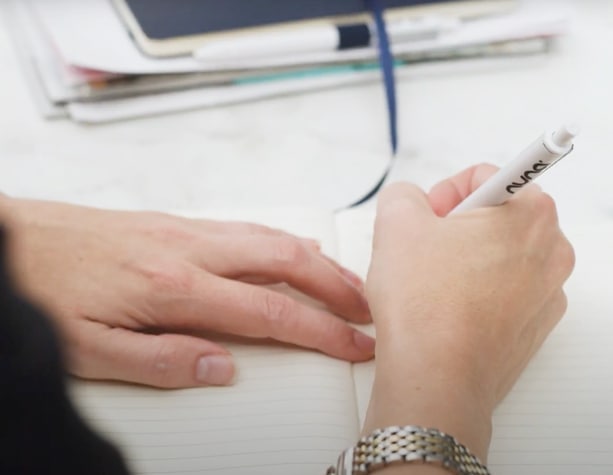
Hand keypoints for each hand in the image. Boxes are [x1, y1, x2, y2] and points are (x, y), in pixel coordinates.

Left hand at [1, 198, 373, 387]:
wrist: (13, 239)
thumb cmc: (45, 291)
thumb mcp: (90, 350)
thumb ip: (162, 361)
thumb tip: (223, 369)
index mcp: (175, 288)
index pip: (272, 313)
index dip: (322, 331)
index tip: (355, 344)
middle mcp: (190, 250)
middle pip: (286, 263)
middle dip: (337, 287)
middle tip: (368, 308)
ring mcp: (185, 231)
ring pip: (270, 239)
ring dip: (315, 261)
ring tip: (346, 281)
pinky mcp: (175, 222)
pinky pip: (244, 228)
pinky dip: (280, 241)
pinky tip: (289, 252)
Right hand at [363, 164, 574, 462]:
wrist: (435, 377)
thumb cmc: (425, 306)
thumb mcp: (396, 220)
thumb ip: (403, 192)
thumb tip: (410, 201)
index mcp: (528, 212)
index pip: (483, 176)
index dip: (444, 192)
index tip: (428, 216)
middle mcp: (550, 250)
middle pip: (494, 215)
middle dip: (454, 225)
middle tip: (425, 248)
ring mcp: (546, 292)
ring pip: (496, 254)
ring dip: (462, 258)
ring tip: (431, 282)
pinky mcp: (532, 325)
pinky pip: (501, 291)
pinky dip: (474, 291)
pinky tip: (446, 306)